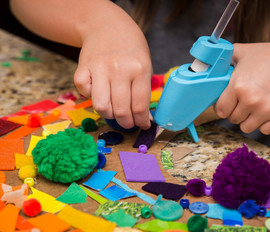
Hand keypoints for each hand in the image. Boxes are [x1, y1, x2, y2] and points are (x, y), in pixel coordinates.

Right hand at [74, 8, 151, 129]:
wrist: (106, 25)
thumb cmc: (130, 48)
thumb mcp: (145, 65)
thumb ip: (143, 90)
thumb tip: (144, 118)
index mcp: (139, 69)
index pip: (140, 106)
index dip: (141, 121)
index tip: (142, 125)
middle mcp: (119, 69)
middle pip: (121, 110)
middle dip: (126, 123)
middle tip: (128, 123)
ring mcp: (99, 68)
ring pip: (101, 106)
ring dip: (109, 116)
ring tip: (115, 113)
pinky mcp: (82, 68)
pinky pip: (84, 93)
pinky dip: (91, 98)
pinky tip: (100, 93)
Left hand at [215, 41, 269, 134]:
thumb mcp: (243, 51)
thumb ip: (224, 58)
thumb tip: (208, 63)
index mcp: (238, 86)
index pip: (220, 110)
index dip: (223, 105)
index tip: (229, 101)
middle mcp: (250, 101)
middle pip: (232, 119)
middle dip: (236, 110)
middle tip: (245, 99)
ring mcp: (265, 111)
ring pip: (246, 128)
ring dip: (249, 119)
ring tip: (255, 105)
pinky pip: (264, 131)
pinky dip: (265, 124)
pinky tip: (267, 110)